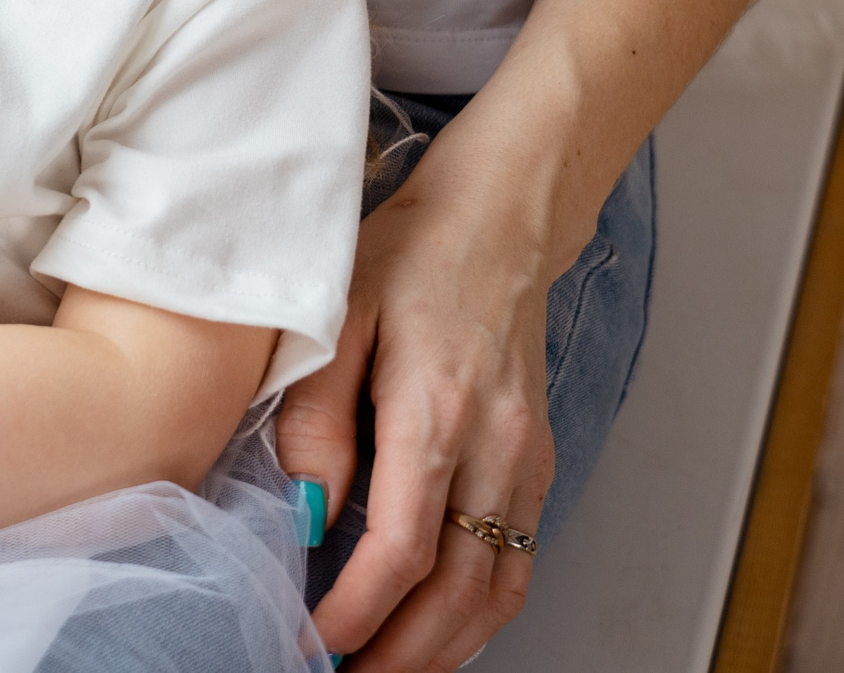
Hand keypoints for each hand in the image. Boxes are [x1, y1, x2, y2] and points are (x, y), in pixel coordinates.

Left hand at [278, 174, 556, 670]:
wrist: (497, 216)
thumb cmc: (409, 253)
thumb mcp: (336, 316)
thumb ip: (316, 416)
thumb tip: (306, 511)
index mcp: (436, 411)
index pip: (402, 551)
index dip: (355, 613)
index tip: (310, 641)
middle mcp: (496, 446)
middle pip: (460, 592)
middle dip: (403, 654)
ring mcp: (527, 457)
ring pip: (499, 588)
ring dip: (446, 647)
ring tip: (386, 668)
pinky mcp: (537, 459)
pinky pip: (518, 558)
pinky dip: (481, 609)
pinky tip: (436, 624)